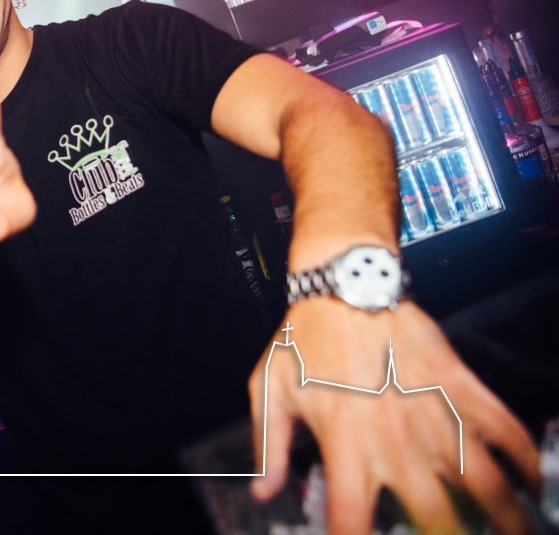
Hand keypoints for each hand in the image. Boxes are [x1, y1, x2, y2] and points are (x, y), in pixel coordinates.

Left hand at [250, 300, 539, 534]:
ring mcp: (433, 411)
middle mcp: (393, 435)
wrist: (345, 282)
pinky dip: (524, 461)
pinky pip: (503, 429)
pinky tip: (529, 485)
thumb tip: (264, 491)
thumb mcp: (269, 388)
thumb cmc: (304, 334)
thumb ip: (268, 446)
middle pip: (432, 514)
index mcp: (343, 441)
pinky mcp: (459, 384)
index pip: (350, 517)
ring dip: (506, 516)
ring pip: (484, 481)